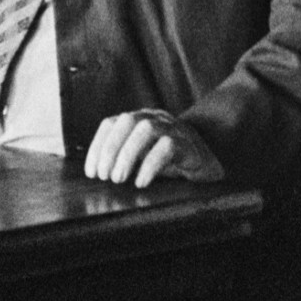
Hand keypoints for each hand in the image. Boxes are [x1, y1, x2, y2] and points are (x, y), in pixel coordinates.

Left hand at [85, 110, 225, 187]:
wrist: (210, 163)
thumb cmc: (170, 162)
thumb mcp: (142, 158)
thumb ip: (122, 159)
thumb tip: (97, 174)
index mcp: (139, 119)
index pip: (110, 123)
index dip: (96, 147)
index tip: (91, 173)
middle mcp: (154, 118)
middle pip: (126, 121)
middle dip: (110, 149)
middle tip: (105, 177)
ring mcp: (173, 128)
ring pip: (146, 129)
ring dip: (127, 154)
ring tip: (119, 179)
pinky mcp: (188, 144)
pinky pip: (167, 147)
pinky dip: (150, 165)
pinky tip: (141, 182)